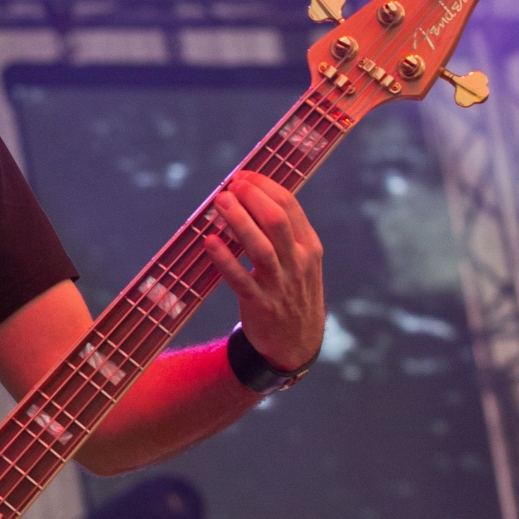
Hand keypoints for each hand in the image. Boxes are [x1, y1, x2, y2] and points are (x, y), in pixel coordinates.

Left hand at [201, 170, 323, 372]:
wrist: (296, 343)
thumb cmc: (291, 291)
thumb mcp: (300, 260)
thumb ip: (283, 232)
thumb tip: (251, 195)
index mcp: (308, 246)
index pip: (289, 206)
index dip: (264, 187)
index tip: (243, 175)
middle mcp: (297, 262)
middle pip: (276, 221)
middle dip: (252, 198)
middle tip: (230, 185)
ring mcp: (280, 284)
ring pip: (260, 246)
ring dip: (238, 221)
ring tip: (220, 201)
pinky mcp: (260, 305)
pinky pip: (240, 279)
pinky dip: (224, 259)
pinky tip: (210, 241)